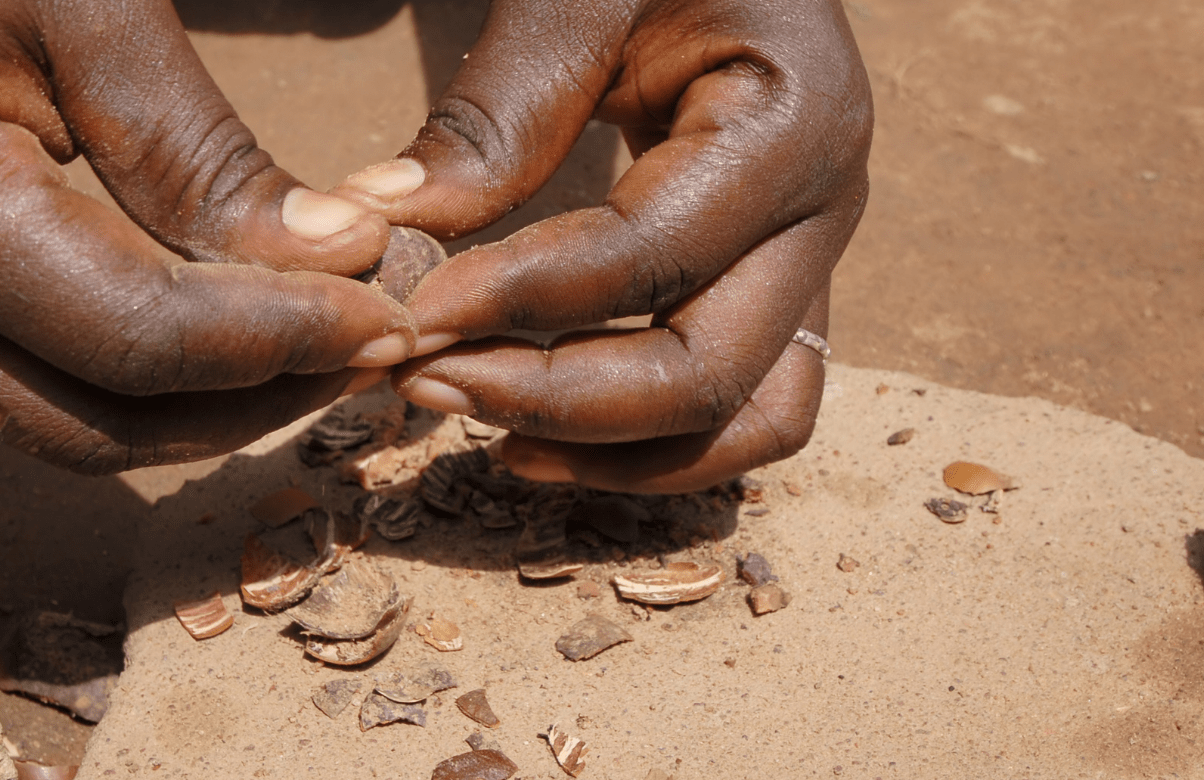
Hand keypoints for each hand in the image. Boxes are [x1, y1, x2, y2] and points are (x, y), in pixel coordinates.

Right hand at [0, 0, 416, 472]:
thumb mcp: (94, 7)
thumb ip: (206, 153)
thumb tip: (344, 265)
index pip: (136, 340)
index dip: (281, 343)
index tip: (393, 318)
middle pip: (95, 425)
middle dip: (250, 404)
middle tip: (373, 350)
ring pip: (61, 426)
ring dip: (200, 408)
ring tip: (320, 347)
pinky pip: (26, 382)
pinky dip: (138, 377)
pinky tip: (229, 329)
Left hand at [332, 0, 870, 492]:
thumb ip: (493, 114)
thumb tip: (377, 226)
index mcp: (795, 121)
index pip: (652, 257)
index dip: (522, 299)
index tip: (405, 310)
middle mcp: (826, 212)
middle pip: (710, 374)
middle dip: (558, 400)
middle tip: (423, 381)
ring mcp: (810, 261)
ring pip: (747, 425)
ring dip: (613, 454)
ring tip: (483, 434)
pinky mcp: (775, 291)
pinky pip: (737, 408)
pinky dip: (646, 445)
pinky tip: (533, 431)